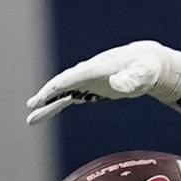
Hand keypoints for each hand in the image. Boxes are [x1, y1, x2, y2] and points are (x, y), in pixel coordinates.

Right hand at [26, 40, 180, 124]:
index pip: (73, 78)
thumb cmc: (146, 68)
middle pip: (63, 84)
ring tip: (32, 117)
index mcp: (98, 68)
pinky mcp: (93, 88)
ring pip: (64, 93)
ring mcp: (89, 80)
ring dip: (48, 103)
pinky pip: (72, 97)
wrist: (148, 63)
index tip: (43, 97)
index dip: (58, 87)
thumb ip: (131, 79)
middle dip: (47, 95)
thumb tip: (118, 84)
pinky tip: (48, 111)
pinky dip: (59, 104)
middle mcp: (89, 73)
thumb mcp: (143, 74)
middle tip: (32, 106)